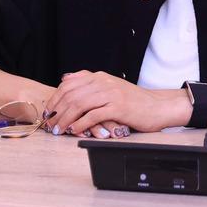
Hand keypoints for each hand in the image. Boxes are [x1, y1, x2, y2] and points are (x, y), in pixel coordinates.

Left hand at [46, 70, 184, 136]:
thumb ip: (89, 82)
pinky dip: (80, 123)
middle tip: (50, 124)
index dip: (55, 98)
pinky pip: (93, 115)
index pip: (68, 84)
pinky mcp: (118, 108)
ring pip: (79, 104)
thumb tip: (66, 79)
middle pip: (71, 94)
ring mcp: (111, 94)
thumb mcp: (110, 86)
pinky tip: (74, 130)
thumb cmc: (133, 101)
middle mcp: (103, 82)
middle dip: (57, 111)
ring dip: (65, 118)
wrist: (158, 106)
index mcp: (99, 76)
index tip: (48, 111)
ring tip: (59, 130)